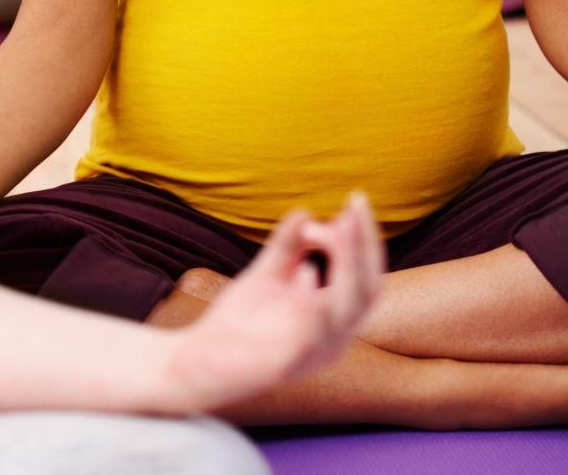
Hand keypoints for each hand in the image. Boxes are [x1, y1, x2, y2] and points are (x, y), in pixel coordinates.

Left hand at [163, 194, 384, 410]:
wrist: (199, 361)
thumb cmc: (239, 322)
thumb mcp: (266, 277)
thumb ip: (286, 248)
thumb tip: (304, 213)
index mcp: (334, 320)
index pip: (366, 278)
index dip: (365, 241)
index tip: (353, 203)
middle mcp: (335, 339)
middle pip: (367, 290)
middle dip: (364, 244)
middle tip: (357, 202)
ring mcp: (314, 353)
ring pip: (348, 310)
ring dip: (347, 265)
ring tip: (339, 226)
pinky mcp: (287, 365)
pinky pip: (310, 335)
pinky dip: (312, 302)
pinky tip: (308, 270)